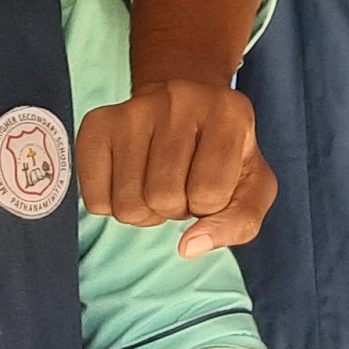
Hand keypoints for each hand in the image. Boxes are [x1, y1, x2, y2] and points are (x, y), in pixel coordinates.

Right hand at [75, 81, 272, 256]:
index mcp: (229, 112)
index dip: (210, 205)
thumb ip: (239, 222)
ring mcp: (135, 109)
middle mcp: (180, 100)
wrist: (187, 108)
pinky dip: (113, 206)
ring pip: (128, 204)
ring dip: (145, 211)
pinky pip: (96, 200)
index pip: (210, 193)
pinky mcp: (97, 124)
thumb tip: (188, 247)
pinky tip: (130, 179)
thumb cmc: (223, 154)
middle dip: (176, 207)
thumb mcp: (252, 186)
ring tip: (158, 182)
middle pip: (164, 197)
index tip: (211, 182)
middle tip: (182, 183)